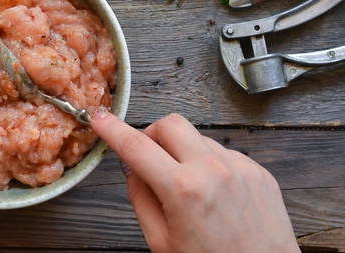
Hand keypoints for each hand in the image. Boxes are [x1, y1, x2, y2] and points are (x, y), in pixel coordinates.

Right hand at [90, 109, 298, 252]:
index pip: (136, 147)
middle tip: (150, 159)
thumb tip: (132, 167)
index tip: (100, 118)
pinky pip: (223, 154)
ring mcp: (240, 167)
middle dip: (153, 135)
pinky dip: (210, 166)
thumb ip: (141, 199)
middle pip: (170, 124)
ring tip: (190, 188)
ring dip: (184, 153)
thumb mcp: (161, 242)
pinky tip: (214, 194)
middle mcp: (213, 170)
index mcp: (183, 190)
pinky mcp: (258, 171)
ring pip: (198, 138)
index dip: (112, 129)